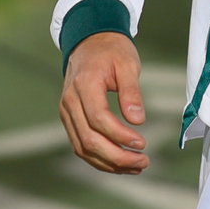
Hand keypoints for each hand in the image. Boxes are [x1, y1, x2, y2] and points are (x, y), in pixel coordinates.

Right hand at [59, 31, 148, 173]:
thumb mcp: (127, 64)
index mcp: (84, 85)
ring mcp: (66, 112)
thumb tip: (137, 120)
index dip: (120, 135)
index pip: (99, 119)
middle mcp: (70, 101)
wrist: (90, 42)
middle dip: (117, 156)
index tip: (142, 143)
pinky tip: (120, 162)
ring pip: (83, 148)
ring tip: (136, 166)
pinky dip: (100, 158)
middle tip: (143, 161)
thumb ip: (131, 92)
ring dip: (109, 162)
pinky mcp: (70, 120)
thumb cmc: (111, 51)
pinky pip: (81, 145)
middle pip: (89, 139)